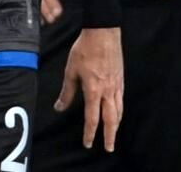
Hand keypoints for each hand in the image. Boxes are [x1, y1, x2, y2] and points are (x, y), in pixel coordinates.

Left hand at [56, 27, 122, 151]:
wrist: (103, 33)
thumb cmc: (85, 49)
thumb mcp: (71, 70)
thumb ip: (67, 91)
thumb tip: (59, 107)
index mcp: (93, 90)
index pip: (92, 118)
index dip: (90, 132)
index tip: (88, 143)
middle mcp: (107, 91)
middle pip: (111, 119)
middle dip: (109, 135)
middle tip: (108, 147)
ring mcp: (116, 85)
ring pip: (119, 111)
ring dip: (116, 126)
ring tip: (113, 134)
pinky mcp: (121, 79)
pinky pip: (121, 100)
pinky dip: (120, 111)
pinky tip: (118, 113)